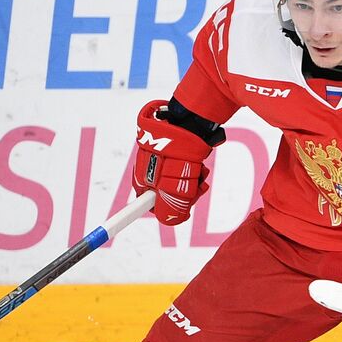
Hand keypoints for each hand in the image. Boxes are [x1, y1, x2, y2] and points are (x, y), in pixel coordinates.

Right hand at [133, 99, 212, 225]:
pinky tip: (199, 165)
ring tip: (200, 173)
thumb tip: (173, 220)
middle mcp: (148, 171)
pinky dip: (192, 169)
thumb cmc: (178, 156)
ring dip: (192, 182)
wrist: (189, 122)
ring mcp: (159, 160)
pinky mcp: (171, 151)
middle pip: (166, 195)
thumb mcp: (174, 191)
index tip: (181, 210)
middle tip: (196, 190)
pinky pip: (182, 167)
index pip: (149, 206)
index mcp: (141, 180)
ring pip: (177, 181)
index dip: (166, 210)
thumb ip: (170, 210)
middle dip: (184, 196)